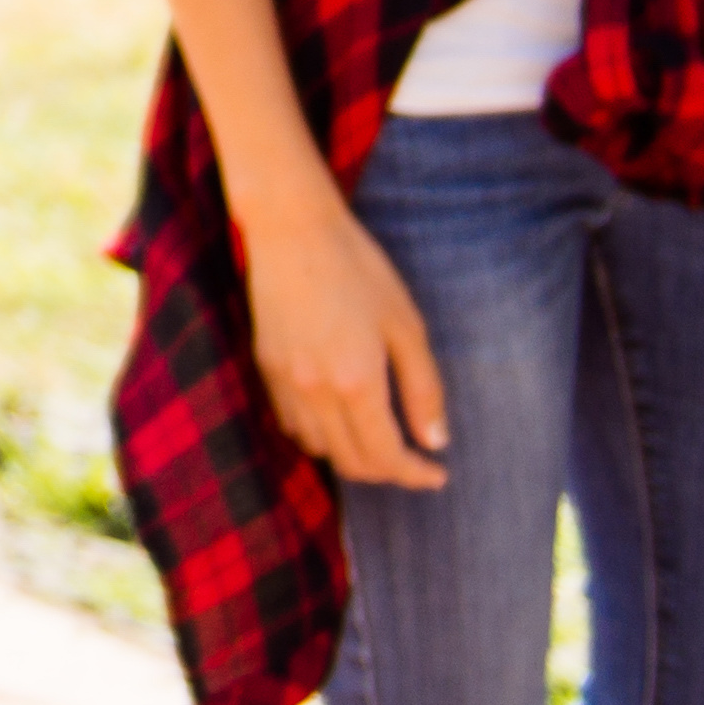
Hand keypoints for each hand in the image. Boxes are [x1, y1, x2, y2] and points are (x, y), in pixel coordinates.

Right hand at [232, 171, 451, 490]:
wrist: (292, 230)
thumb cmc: (359, 269)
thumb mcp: (406, 325)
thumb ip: (423, 388)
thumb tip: (436, 441)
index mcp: (357, 382)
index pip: (387, 457)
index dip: (416, 474)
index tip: (438, 473)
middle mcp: (315, 393)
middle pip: (353, 463)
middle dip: (389, 471)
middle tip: (416, 459)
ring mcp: (284, 383)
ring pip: (320, 450)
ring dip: (354, 455)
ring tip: (380, 438)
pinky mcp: (265, 369)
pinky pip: (293, 425)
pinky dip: (320, 435)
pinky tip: (340, 416)